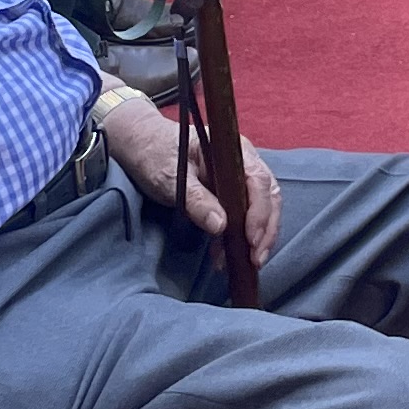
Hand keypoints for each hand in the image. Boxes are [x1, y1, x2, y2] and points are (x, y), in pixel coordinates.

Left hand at [104, 90, 284, 266]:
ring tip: (244, 264)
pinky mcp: (227, 193)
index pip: (259, 181)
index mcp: (233, 150)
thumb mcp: (171, 177)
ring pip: (260, 208)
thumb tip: (221, 226)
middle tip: (256, 260)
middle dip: (265, 230)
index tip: (252, 240)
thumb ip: (196, 200)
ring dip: (256, 237)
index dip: (260, 212)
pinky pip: (242, 215)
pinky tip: (225, 255)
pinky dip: (239, 237)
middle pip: (268, 197)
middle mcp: (242, 162)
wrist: (141, 145)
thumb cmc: (156, 153)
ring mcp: (237, 178)